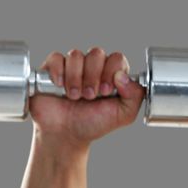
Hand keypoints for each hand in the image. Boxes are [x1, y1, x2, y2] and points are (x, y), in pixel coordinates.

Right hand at [29, 46, 146, 147]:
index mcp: (112, 75)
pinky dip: (59, 72)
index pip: (117, 58)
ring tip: (74, 96)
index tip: (106, 91)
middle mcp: (93, 68)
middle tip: (90, 96)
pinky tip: (60, 87)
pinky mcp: (53, 69)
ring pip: (76, 55)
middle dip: (93, 76)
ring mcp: (73, 67)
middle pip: (96, 53)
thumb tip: (123, 75)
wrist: (65, 134)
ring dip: (76, 78)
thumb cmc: (93, 124)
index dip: (112, 71)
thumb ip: (135, 96)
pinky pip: (57, 58)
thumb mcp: (123, 115)